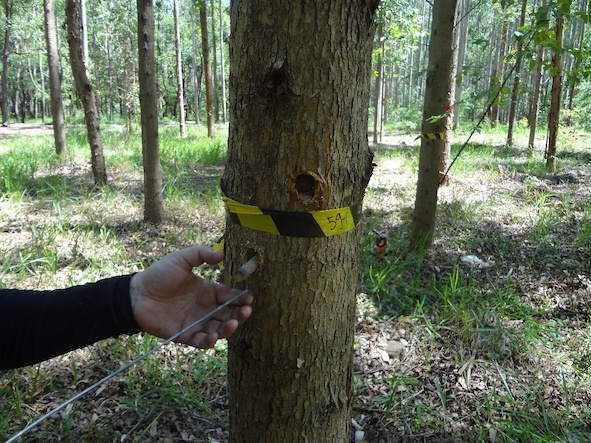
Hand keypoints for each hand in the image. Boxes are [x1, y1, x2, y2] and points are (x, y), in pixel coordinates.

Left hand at [129, 246, 252, 348]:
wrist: (136, 294)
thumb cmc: (158, 275)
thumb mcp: (181, 259)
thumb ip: (201, 254)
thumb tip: (222, 255)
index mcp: (208, 291)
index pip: (230, 296)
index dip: (241, 297)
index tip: (250, 297)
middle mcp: (205, 308)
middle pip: (229, 314)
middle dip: (240, 314)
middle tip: (247, 311)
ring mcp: (196, 322)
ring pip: (218, 329)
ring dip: (228, 328)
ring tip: (233, 324)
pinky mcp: (184, 334)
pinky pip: (200, 340)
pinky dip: (208, 341)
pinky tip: (213, 336)